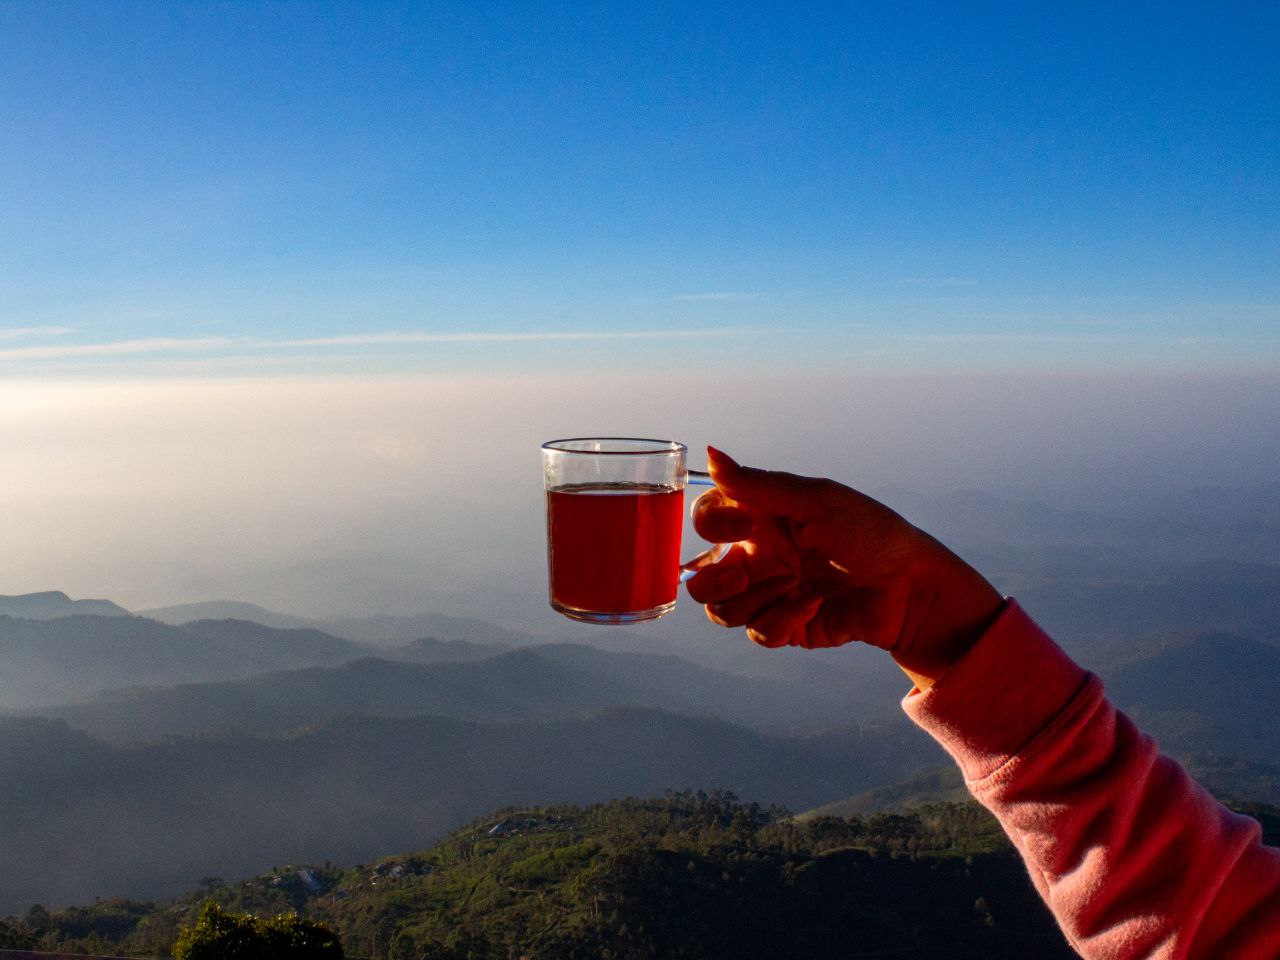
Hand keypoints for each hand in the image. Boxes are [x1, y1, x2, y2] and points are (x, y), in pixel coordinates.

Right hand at [686, 448, 1003, 688]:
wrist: (910, 588)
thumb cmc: (870, 533)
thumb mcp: (814, 501)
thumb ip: (757, 484)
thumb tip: (710, 453)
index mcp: (762, 518)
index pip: (707, 519)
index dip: (711, 524)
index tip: (743, 527)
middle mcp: (760, 555)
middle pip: (700, 576)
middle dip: (714, 579)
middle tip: (745, 571)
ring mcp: (770, 593)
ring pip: (721, 610)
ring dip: (752, 600)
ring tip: (791, 586)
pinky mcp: (786, 626)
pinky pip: (759, 632)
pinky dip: (784, 620)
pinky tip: (814, 606)